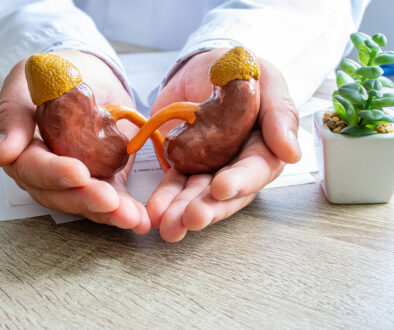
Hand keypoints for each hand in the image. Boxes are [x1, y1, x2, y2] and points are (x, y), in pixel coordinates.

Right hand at [0, 50, 149, 233]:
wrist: (95, 77)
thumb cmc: (59, 75)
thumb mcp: (31, 81)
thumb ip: (13, 113)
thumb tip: (3, 152)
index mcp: (25, 149)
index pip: (33, 168)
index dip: (54, 173)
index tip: (78, 173)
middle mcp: (49, 170)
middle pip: (61, 194)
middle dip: (86, 199)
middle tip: (109, 201)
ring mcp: (79, 178)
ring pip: (88, 202)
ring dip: (110, 212)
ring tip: (132, 217)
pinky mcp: (104, 179)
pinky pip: (113, 198)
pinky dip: (126, 208)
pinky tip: (140, 219)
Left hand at [147, 48, 300, 241]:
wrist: (204, 66)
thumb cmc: (241, 70)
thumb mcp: (266, 80)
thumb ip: (280, 113)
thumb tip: (291, 153)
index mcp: (264, 146)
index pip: (257, 169)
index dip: (241, 181)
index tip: (220, 188)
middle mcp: (238, 163)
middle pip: (227, 193)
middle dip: (209, 207)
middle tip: (190, 219)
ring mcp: (210, 167)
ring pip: (199, 194)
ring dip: (183, 210)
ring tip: (168, 225)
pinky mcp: (185, 164)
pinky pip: (175, 183)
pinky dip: (165, 196)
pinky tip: (155, 210)